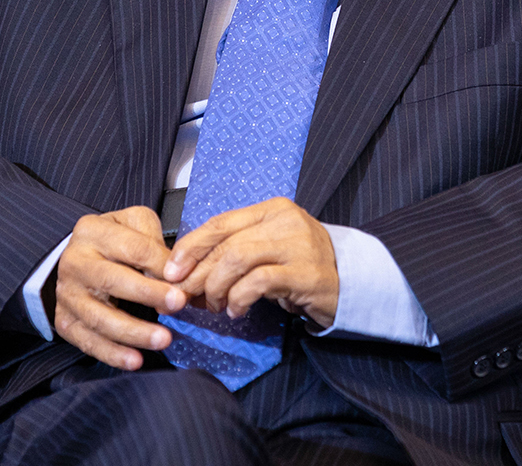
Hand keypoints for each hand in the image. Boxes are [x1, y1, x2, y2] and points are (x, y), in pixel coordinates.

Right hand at [53, 206, 188, 369]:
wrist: (77, 259)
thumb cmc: (114, 241)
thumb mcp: (133, 224)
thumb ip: (154, 240)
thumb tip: (172, 271)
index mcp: (92, 231)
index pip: (132, 247)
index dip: (159, 264)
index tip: (182, 280)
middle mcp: (74, 262)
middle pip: (111, 280)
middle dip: (147, 294)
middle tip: (177, 304)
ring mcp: (68, 294)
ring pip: (99, 317)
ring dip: (133, 331)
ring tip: (162, 339)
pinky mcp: (66, 321)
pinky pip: (88, 341)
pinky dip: (112, 353)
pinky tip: (135, 360)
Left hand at [163, 197, 339, 327]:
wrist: (350, 283)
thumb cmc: (301, 267)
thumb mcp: (267, 251)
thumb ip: (233, 253)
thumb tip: (186, 272)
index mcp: (271, 210)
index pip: (219, 223)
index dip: (190, 247)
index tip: (172, 270)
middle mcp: (285, 220)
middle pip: (225, 243)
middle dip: (197, 274)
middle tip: (185, 296)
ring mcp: (298, 244)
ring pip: (237, 259)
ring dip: (216, 287)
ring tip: (215, 306)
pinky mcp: (306, 273)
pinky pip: (258, 282)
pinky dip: (239, 298)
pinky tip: (237, 310)